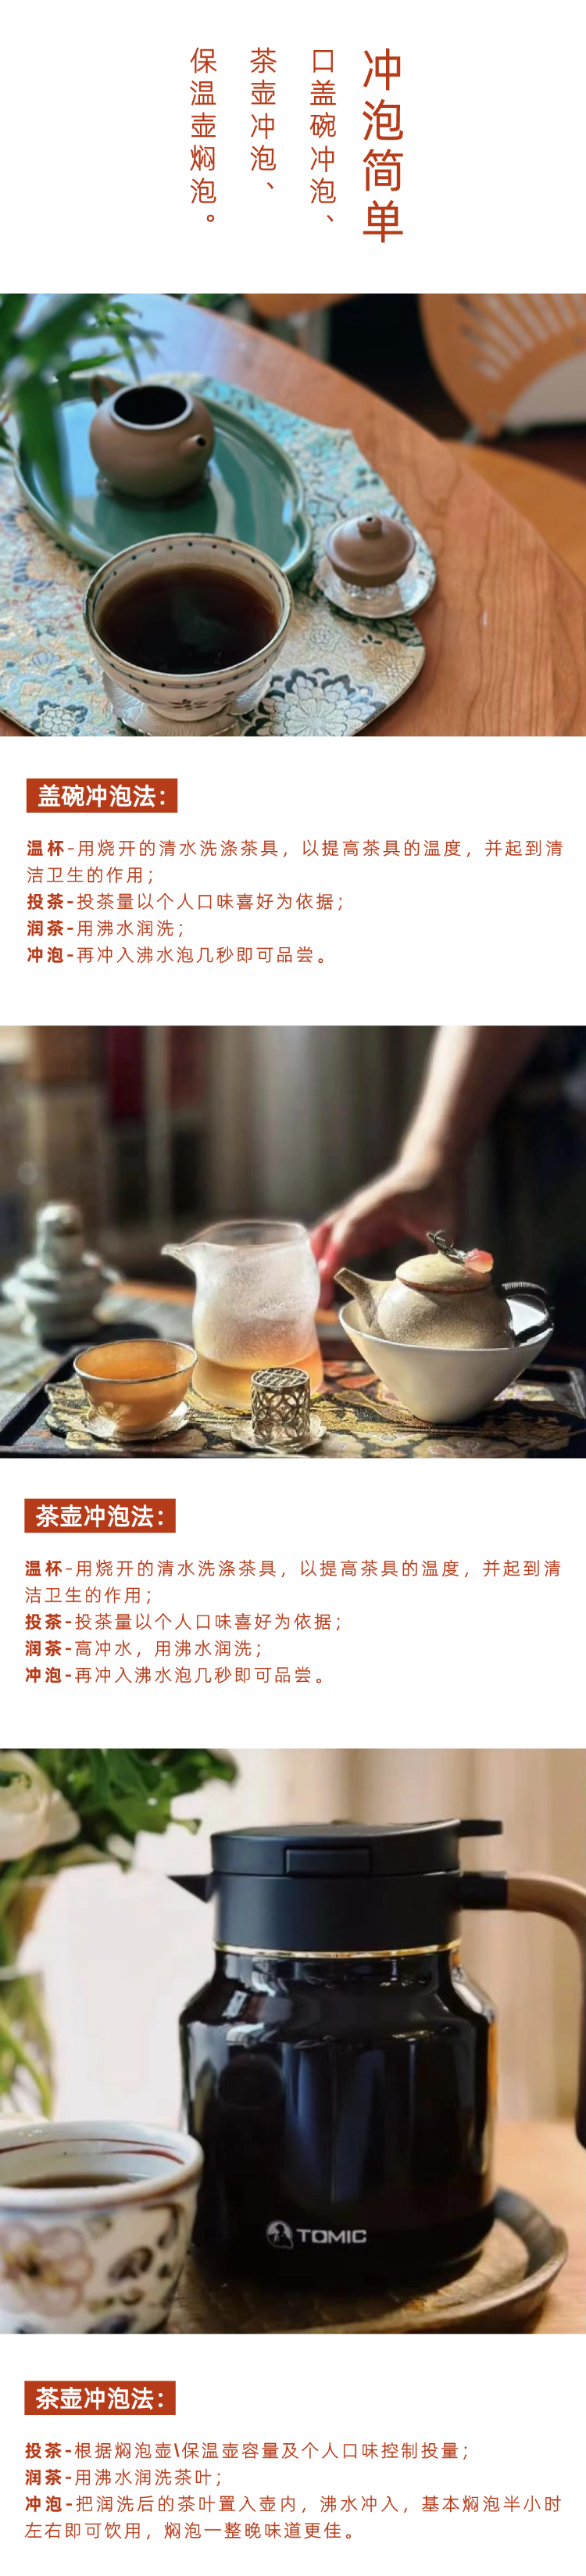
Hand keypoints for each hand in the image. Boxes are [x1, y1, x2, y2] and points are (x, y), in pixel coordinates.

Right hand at [311, 1156, 462, 1303]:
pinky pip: (335, 1247)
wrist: (430, 1166)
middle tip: (320, 1302)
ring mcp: (355, 1218)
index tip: (326, 1274)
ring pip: (325, 1241)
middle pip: (329, 1236)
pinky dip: (328, 1266)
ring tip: (318, 1301)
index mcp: (379, 1204)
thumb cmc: (438, 1193)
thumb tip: (441, 1288)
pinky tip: (326, 1289)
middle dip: (320, 1267)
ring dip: (319, 1268)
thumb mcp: (447, 1224)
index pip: (351, 1227)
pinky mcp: (359, 1229)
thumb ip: (443, 1254)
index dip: (337, 1250)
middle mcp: (359, 1209)